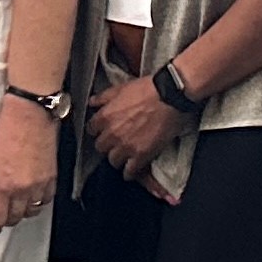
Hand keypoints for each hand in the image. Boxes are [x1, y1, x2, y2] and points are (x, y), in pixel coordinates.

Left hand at [0, 97, 58, 233]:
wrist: (29, 114)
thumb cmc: (4, 131)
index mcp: (2, 185)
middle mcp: (21, 189)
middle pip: (15, 218)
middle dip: (7, 219)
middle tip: (2, 214)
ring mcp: (39, 185)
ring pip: (32, 211)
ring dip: (23, 211)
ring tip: (16, 204)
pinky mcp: (52, 178)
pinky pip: (45, 200)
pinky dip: (38, 201)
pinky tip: (31, 194)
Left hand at [86, 74, 189, 191]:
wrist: (170, 96)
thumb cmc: (148, 89)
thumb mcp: (121, 88)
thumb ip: (104, 97)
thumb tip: (92, 102)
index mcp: (105, 116)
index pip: (91, 130)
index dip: (98, 130)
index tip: (103, 131)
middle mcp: (112, 133)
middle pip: (101, 147)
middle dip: (107, 145)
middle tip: (114, 143)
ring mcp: (126, 146)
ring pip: (113, 160)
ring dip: (118, 158)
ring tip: (124, 156)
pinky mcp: (141, 155)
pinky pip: (130, 171)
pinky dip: (130, 172)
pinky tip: (130, 172)